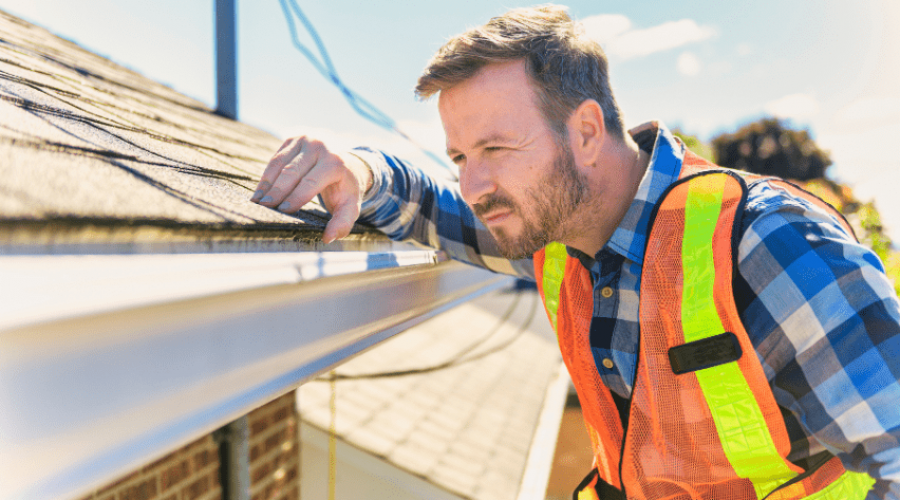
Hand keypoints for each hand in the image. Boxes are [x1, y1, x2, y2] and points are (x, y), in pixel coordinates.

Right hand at [251, 136, 372, 243]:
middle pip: (292, 171)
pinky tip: (260, 191)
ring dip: (267, 183)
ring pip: (280, 163)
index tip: (282, 211)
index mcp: (335, 162)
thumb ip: (342, 223)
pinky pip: (276, 158)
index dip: (295, 196)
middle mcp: (320, 146)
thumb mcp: (350, 205)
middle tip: (264, 207)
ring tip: (257, 201)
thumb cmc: (346, 188)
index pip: (310, 182)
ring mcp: (305, 140)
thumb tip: (327, 238)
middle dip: (277, 190)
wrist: (348, 162)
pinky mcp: (294, 139)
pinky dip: (267, 175)